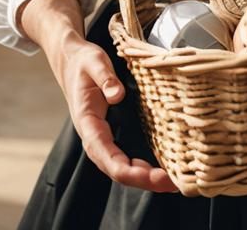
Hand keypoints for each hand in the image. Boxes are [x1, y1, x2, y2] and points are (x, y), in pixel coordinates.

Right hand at [58, 39, 178, 192]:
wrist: (72, 62)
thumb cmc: (83, 63)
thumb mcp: (93, 62)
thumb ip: (104, 77)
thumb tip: (117, 94)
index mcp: (88, 124)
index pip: (107, 157)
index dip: (130, 171)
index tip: (153, 176)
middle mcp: (95, 138)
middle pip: (118, 170)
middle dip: (144, 180)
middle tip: (173, 183)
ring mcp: (103, 138)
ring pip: (123, 167)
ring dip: (146, 178)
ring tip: (173, 181)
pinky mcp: (111, 134)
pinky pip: (126, 157)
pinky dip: (143, 167)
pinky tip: (163, 168)